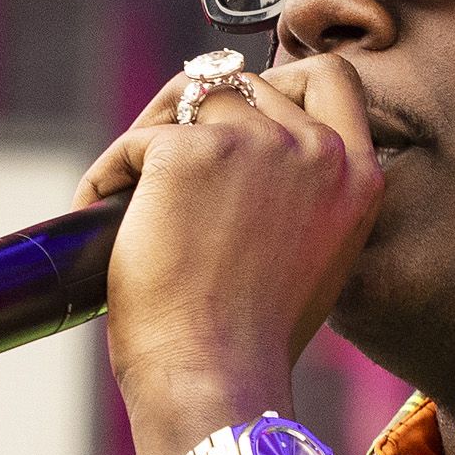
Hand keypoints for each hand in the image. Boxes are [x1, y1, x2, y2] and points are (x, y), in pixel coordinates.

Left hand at [75, 53, 383, 454]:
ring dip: (152, 136)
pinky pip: (137, 140)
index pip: (330, 77)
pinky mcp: (190, 150)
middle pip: (245, 84)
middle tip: (160, 165)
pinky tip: (97, 210)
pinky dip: (108, 174)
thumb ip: (303, 191)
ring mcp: (255, 144)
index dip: (279, 81)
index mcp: (357, 176)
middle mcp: (317, 149)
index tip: (241, 112)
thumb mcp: (314, 256)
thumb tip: (246, 139)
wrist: (214, 376)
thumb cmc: (253, 338)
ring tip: (127, 191)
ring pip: (189, 99)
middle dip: (198, 114)